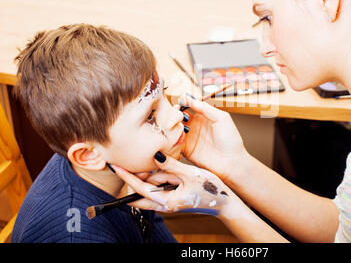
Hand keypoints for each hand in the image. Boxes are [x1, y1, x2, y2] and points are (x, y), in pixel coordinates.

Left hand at [110, 156, 234, 215]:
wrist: (224, 202)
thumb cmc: (210, 190)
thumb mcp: (190, 174)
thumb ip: (170, 165)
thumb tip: (155, 156)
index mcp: (166, 201)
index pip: (140, 188)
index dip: (127, 177)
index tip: (116, 166)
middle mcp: (165, 204)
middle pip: (142, 190)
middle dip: (137, 177)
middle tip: (137, 162)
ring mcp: (169, 201)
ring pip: (153, 186)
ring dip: (156, 175)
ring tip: (170, 167)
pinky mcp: (173, 197)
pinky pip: (162, 186)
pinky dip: (161, 177)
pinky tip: (168, 169)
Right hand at [180, 95, 248, 181]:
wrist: (232, 162)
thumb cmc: (231, 140)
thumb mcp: (222, 118)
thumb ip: (205, 108)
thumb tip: (190, 99)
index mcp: (203, 117)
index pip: (188, 107)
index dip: (182, 104)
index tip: (179, 102)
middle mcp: (194, 127)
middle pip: (179, 117)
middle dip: (174, 114)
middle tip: (174, 113)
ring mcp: (189, 138)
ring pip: (175, 128)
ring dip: (172, 125)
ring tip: (174, 123)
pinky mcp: (185, 150)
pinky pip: (174, 142)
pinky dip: (171, 137)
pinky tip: (173, 134)